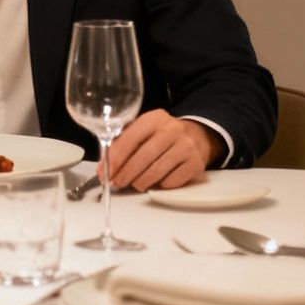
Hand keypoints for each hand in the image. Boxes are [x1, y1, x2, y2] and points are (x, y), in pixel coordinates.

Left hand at [105, 111, 221, 190]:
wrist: (198, 135)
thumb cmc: (164, 135)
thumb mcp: (146, 130)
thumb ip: (125, 143)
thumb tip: (105, 166)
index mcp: (154, 119)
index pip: (130, 138)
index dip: (116, 158)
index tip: (106, 172)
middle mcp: (172, 130)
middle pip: (143, 157)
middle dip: (126, 174)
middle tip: (118, 182)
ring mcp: (186, 147)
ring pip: (156, 172)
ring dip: (141, 182)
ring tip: (136, 184)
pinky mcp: (195, 163)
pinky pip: (171, 182)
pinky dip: (160, 185)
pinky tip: (157, 181)